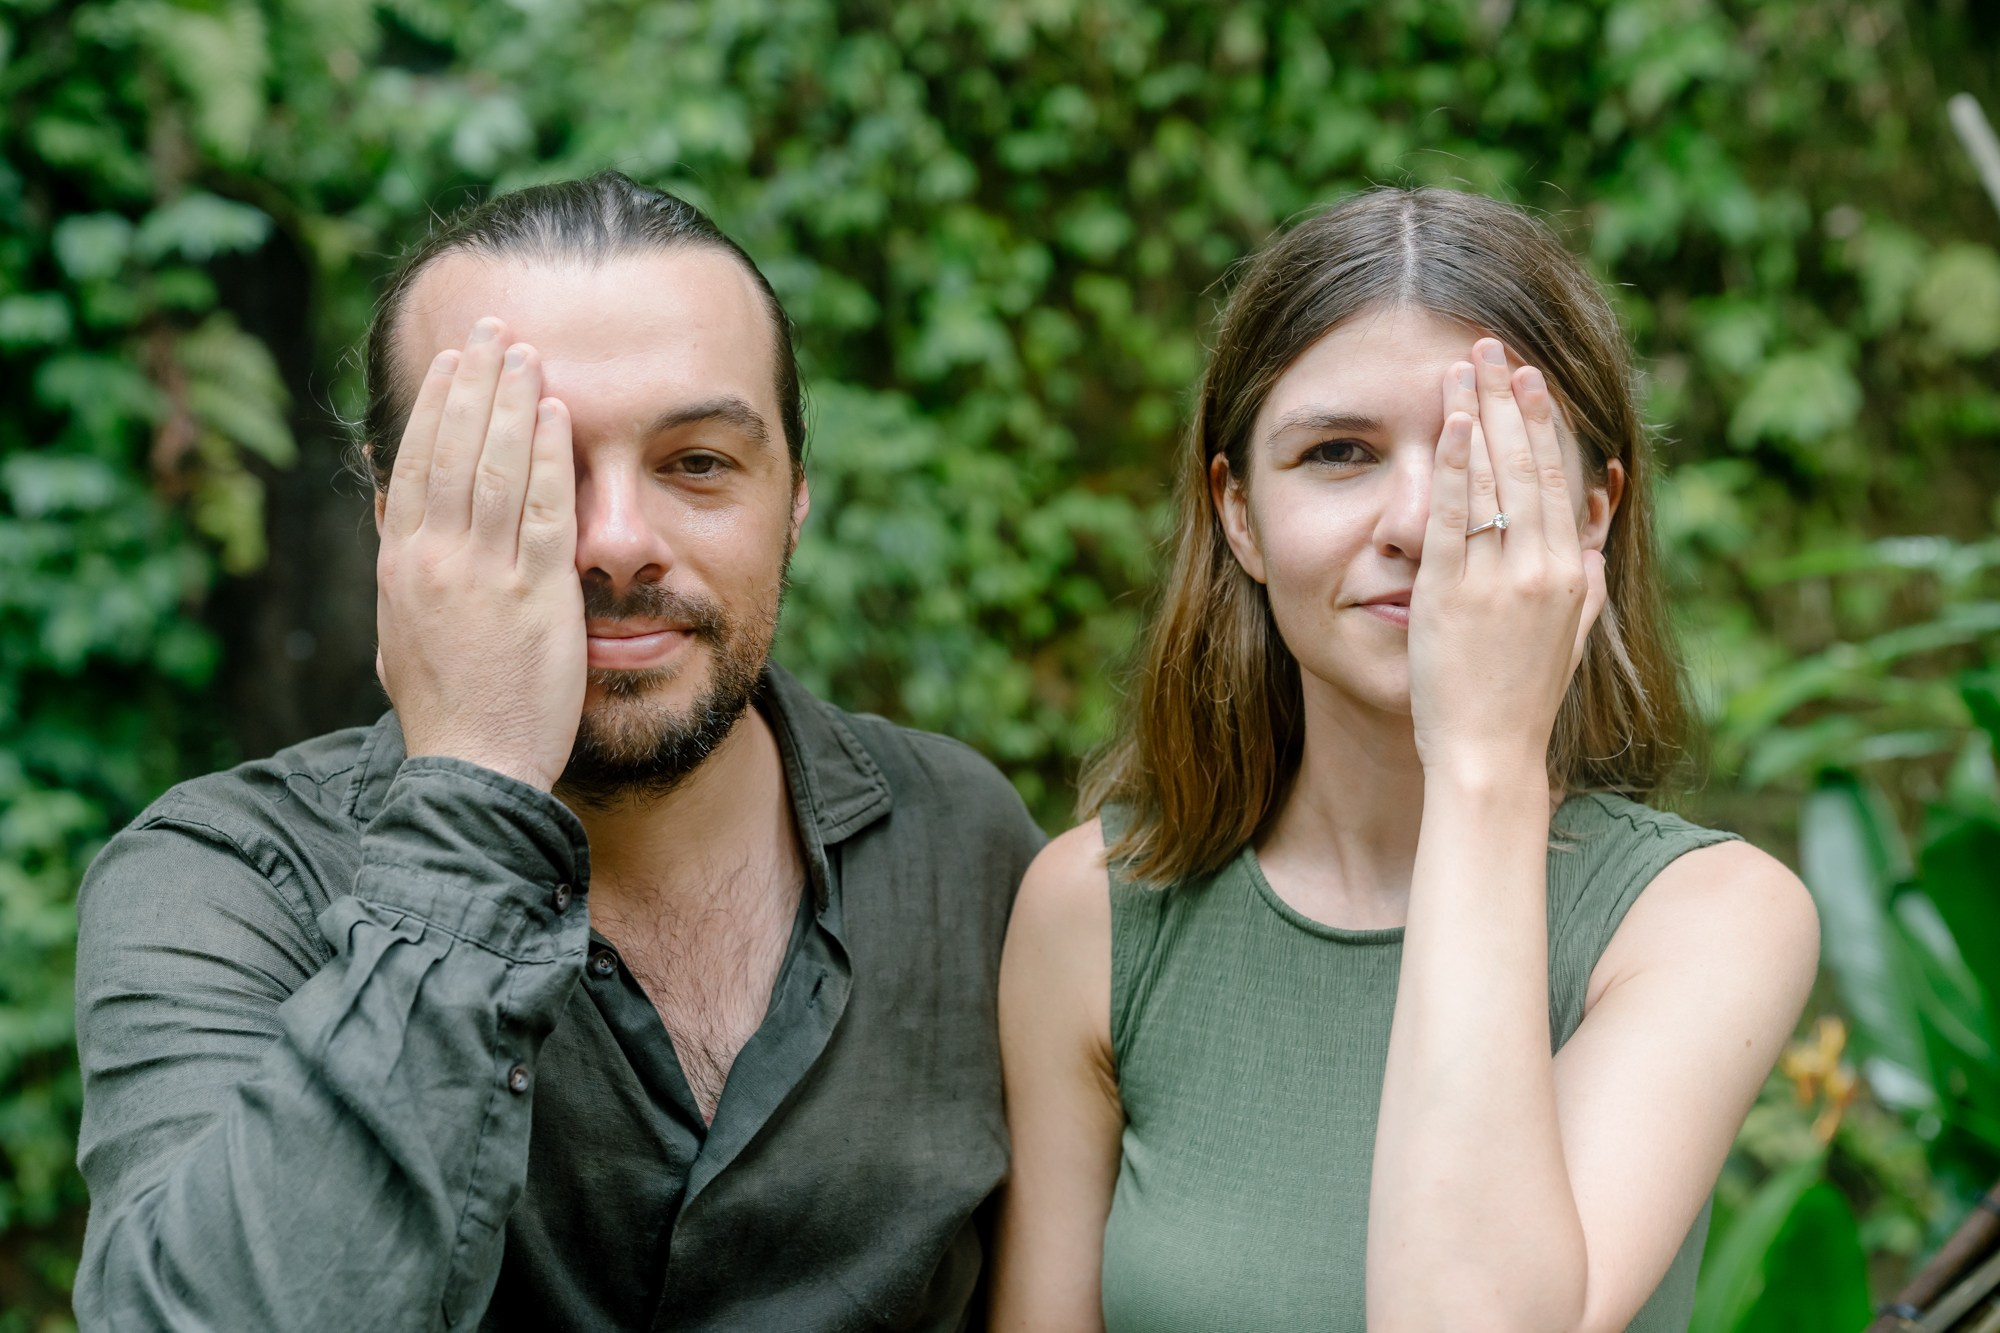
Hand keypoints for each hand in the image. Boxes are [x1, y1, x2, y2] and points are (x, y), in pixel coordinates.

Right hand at [375, 317, 584, 791]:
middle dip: (475, 383)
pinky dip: (549, 455)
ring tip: (527, 353)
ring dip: (512, 402)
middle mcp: (435, 559)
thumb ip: (399, 569)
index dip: (434, 407)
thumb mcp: (397, 633)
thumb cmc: (444, 710)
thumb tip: (391, 514)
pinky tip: (558, 415)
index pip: (415, 465)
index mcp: (400, 566)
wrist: (470, 768)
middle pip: (454, 450)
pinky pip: (543, 509)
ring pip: (495, 466)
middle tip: (493, 330)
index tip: (452, 363)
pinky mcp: (534, 595)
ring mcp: (484, 574)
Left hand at [1407, 338, 1607, 782]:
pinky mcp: (1451, 595)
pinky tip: (1450, 423)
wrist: (1490, 754)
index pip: (1556, 479)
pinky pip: (1455, 518)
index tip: (1530, 376)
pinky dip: (1456, 467)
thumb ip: (1585, 573)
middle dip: (1510, 400)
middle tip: (1494, 345)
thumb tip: (1596, 519)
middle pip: (1527, 465)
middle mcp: (1540, 570)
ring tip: (1465, 363)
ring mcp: (1496, 581)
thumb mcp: (1572, 631)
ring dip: (1479, 414)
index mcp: (1569, 574)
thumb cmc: (1523, 698)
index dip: (1543, 422)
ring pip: (1493, 480)